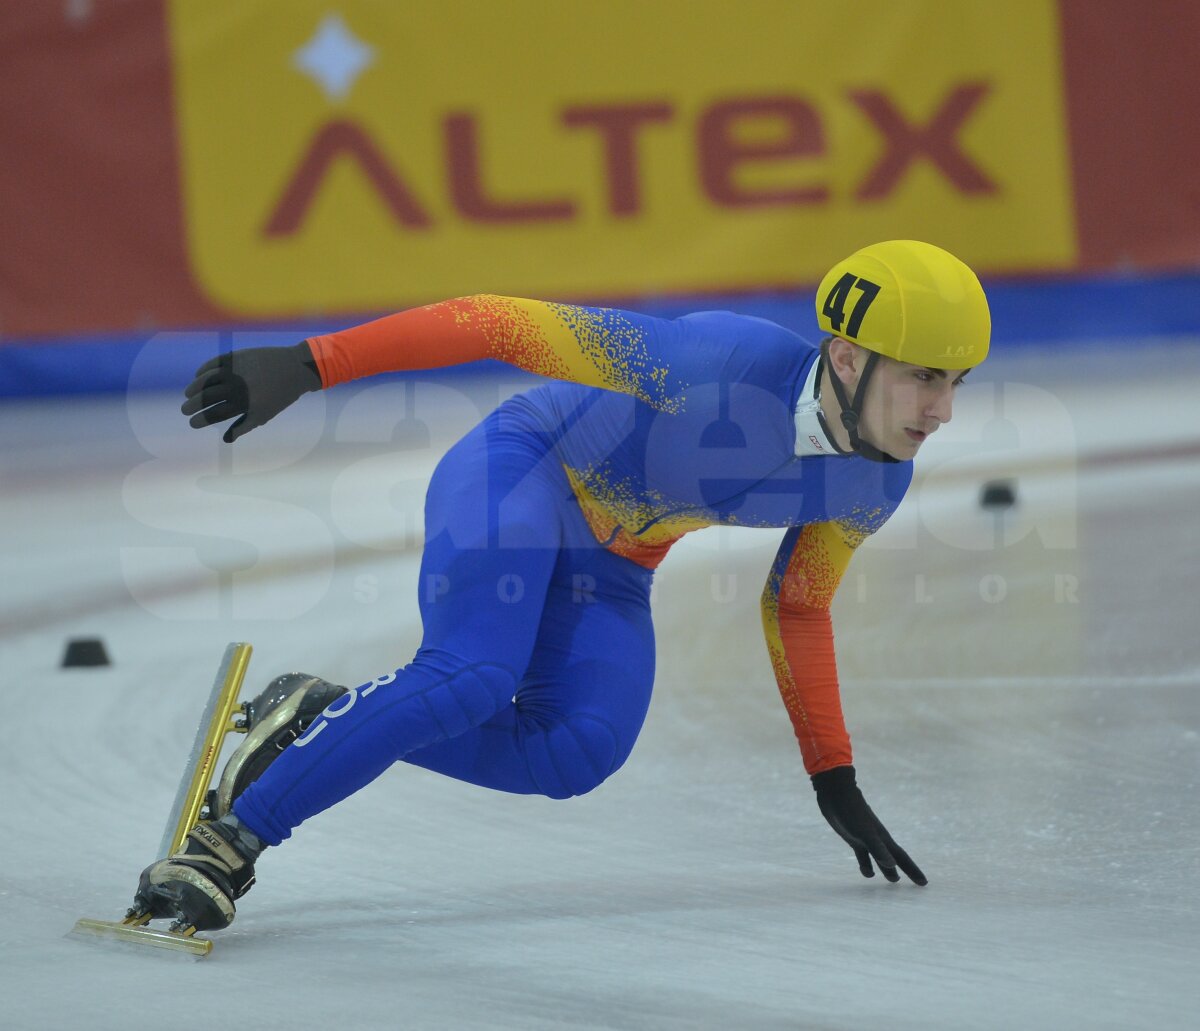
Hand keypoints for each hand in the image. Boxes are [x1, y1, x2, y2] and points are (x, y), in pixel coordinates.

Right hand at [181, 342, 321, 441]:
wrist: (295, 368)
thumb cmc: (280, 396)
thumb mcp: (265, 414)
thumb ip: (244, 426)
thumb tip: (225, 440)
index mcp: (244, 404)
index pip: (215, 414)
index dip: (200, 419)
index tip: (192, 423)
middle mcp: (237, 387)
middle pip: (206, 398)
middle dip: (192, 405)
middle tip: (185, 410)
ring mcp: (235, 370)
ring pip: (205, 380)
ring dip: (194, 388)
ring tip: (188, 394)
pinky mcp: (236, 356)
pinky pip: (213, 363)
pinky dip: (203, 370)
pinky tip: (198, 376)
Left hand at [811, 764, 926, 884]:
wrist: (836, 793)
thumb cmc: (851, 812)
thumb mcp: (864, 832)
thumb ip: (877, 848)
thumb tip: (892, 865)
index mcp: (883, 838)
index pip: (901, 858)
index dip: (913, 870)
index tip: (924, 883)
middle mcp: (877, 839)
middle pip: (894, 858)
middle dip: (905, 870)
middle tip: (917, 882)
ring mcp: (865, 838)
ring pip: (879, 858)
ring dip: (886, 869)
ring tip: (893, 880)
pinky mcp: (853, 837)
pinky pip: (863, 855)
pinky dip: (866, 865)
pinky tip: (867, 873)